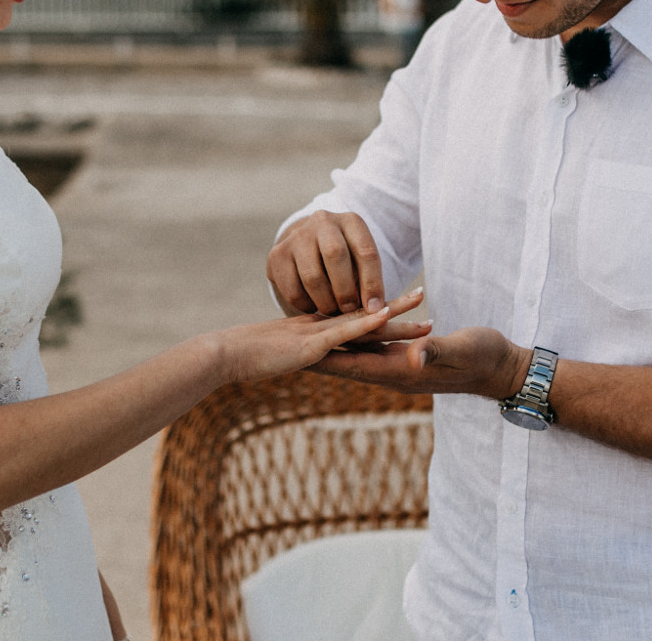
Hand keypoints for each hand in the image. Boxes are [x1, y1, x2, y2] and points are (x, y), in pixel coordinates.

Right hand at [211, 289, 425, 384]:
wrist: (226, 354)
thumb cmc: (247, 356)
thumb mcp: (280, 353)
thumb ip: (296, 349)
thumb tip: (306, 352)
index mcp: (318, 330)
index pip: (355, 318)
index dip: (379, 309)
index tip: (403, 303)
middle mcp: (323, 327)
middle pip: (366, 315)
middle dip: (397, 307)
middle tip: (424, 294)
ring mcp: (319, 334)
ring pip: (364, 323)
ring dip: (395, 317)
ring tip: (425, 315)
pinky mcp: (312, 345)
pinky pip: (344, 332)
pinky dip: (366, 323)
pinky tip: (385, 315)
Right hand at [267, 210, 384, 316]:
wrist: (309, 246)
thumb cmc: (346, 262)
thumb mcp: (362, 265)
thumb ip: (370, 287)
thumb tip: (376, 318)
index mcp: (351, 222)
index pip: (365, 251)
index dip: (372, 284)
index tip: (375, 310)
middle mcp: (323, 221)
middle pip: (335, 255)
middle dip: (345, 290)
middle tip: (349, 310)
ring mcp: (297, 236)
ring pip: (312, 276)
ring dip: (325, 302)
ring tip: (333, 310)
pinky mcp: (277, 254)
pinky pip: (292, 289)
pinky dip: (305, 305)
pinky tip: (314, 305)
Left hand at [311, 325, 529, 400]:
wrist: (503, 368)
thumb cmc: (486, 357)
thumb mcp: (462, 350)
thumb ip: (437, 351)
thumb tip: (415, 355)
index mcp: (401, 370)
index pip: (352, 365)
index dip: (322, 358)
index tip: (292, 354)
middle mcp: (395, 370)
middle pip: (346, 362)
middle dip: (315, 355)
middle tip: (282, 348)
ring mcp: (401, 365)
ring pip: (357, 354)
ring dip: (331, 346)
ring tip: (302, 337)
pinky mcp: (408, 356)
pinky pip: (374, 347)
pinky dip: (354, 338)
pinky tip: (342, 329)